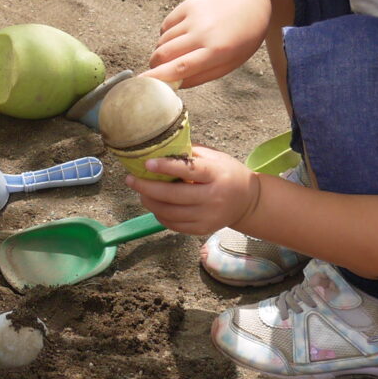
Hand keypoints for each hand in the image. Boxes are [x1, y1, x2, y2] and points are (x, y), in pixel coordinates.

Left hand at [126, 146, 259, 235]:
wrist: (247, 201)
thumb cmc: (226, 173)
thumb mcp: (215, 158)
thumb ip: (190, 154)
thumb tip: (160, 148)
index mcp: (217, 174)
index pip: (189, 171)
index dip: (166, 167)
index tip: (146, 164)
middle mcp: (213, 197)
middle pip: (174, 196)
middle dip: (147, 188)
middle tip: (130, 180)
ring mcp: (208, 216)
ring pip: (170, 213)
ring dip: (150, 202)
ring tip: (140, 192)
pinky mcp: (202, 229)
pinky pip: (174, 224)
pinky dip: (159, 215)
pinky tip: (154, 205)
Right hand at [147, 0, 271, 88]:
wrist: (246, 5)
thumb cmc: (238, 41)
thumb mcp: (227, 65)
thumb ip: (199, 76)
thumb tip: (171, 84)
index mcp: (217, 51)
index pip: (181, 66)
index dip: (159, 76)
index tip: (143, 83)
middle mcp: (203, 32)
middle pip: (164, 53)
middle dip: (155, 65)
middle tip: (159, 70)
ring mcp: (194, 16)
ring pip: (163, 41)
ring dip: (163, 51)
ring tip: (180, 51)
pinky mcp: (187, 5)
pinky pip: (166, 27)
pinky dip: (168, 36)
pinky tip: (183, 35)